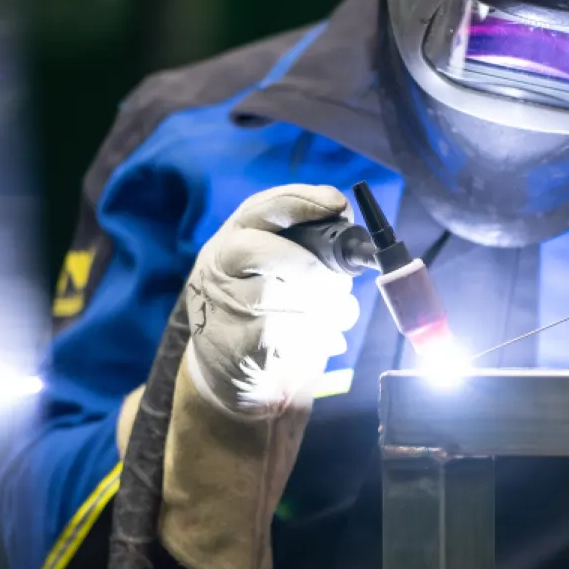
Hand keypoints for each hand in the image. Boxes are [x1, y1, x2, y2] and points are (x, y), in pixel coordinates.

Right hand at [183, 184, 362, 415]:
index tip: (338, 205)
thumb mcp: (277, 268)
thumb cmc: (266, 307)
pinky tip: (320, 340)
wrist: (227, 367)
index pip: (262, 208)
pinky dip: (313, 337)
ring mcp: (223, 304)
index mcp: (235, 237)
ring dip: (319, 307)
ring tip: (336, 316)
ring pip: (275, 295)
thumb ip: (308, 247)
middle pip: (261, 251)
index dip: (302, 202)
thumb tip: (348, 236)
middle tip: (337, 286)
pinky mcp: (236, 344)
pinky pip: (283, 334)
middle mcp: (221, 264)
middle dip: (310, 267)